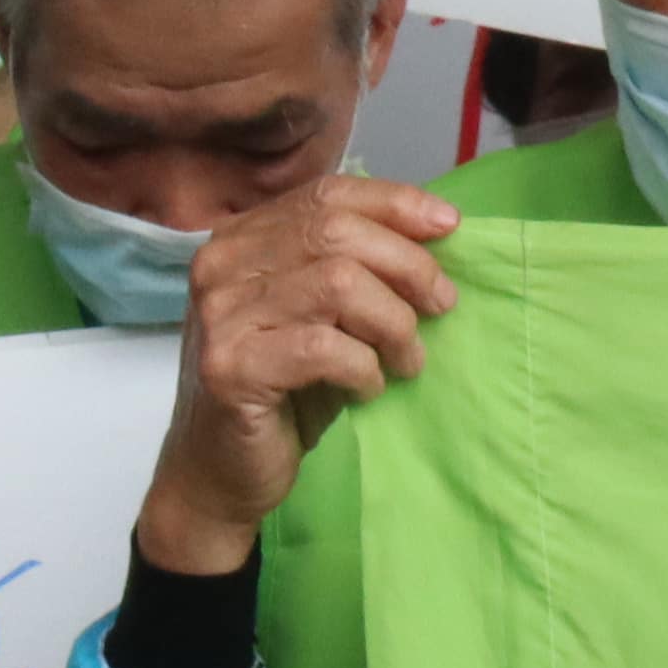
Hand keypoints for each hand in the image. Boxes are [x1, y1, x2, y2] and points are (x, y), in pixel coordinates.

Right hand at [134, 176, 460, 573]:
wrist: (217, 471)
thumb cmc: (281, 391)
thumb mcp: (317, 314)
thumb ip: (348, 267)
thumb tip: (434, 230)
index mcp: (239, 241)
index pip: (326, 195)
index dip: (395, 204)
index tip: (449, 228)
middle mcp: (219, 267)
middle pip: (337, 233)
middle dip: (408, 267)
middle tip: (441, 307)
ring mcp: (219, 316)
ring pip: (338, 284)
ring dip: (393, 324)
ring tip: (406, 359)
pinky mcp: (229, 367)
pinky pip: (325, 347)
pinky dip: (364, 368)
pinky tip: (367, 388)